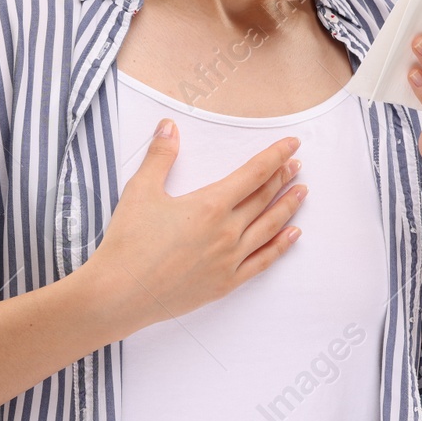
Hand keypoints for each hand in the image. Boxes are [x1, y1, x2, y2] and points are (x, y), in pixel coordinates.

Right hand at [83, 123, 307, 333]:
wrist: (119, 294)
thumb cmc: (128, 242)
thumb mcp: (141, 190)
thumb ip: (160, 156)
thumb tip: (169, 125)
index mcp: (210, 205)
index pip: (253, 174)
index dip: (275, 157)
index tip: (292, 145)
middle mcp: (227, 232)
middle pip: (264, 198)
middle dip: (282, 178)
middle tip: (297, 165)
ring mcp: (229, 260)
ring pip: (269, 228)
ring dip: (287, 208)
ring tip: (302, 193)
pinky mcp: (224, 284)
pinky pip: (262, 262)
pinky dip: (280, 247)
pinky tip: (293, 236)